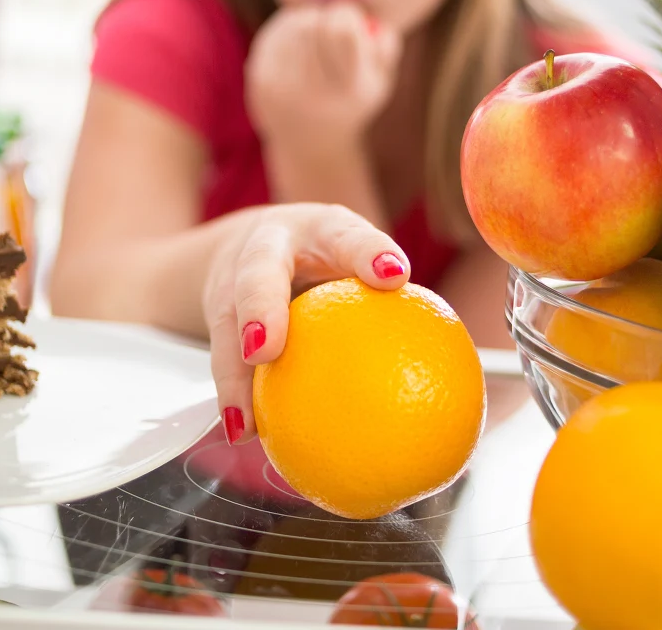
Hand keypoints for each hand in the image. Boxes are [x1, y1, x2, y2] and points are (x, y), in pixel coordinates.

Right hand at [201, 203, 409, 444]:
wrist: (246, 242)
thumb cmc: (322, 256)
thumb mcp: (353, 259)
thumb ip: (388, 298)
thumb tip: (447, 370)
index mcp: (320, 229)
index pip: (348, 236)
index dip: (369, 253)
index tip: (394, 277)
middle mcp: (268, 247)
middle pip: (258, 272)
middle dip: (260, 307)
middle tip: (266, 349)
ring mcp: (232, 278)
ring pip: (225, 321)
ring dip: (233, 372)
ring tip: (245, 418)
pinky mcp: (215, 312)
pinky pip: (220, 355)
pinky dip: (231, 394)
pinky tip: (244, 431)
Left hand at [245, 2, 402, 154]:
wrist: (310, 142)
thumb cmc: (350, 102)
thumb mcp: (380, 82)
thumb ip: (386, 49)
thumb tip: (373, 24)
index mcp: (349, 89)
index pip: (341, 31)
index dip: (345, 15)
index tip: (347, 20)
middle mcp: (311, 92)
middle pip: (311, 25)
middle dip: (323, 18)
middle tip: (329, 25)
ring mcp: (280, 87)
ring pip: (291, 25)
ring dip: (305, 20)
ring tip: (314, 35)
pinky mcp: (259, 80)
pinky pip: (272, 34)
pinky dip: (285, 30)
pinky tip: (294, 45)